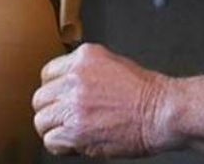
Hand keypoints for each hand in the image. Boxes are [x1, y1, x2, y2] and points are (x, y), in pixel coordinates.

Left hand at [32, 43, 174, 157]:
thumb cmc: (146, 93)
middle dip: (51, 111)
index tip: (60, 100)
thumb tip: (66, 85)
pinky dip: (61, 146)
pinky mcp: (76, 130)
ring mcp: (74, 104)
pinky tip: (75, 143)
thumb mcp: (112, 64)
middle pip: (40, 98)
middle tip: (64, 119)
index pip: (47, 74)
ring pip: (41, 121)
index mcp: (83, 58)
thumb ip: (85, 71)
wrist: (162, 112)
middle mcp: (75, 78)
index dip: (54, 91)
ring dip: (53, 129)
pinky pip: (51, 141)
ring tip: (69, 132)